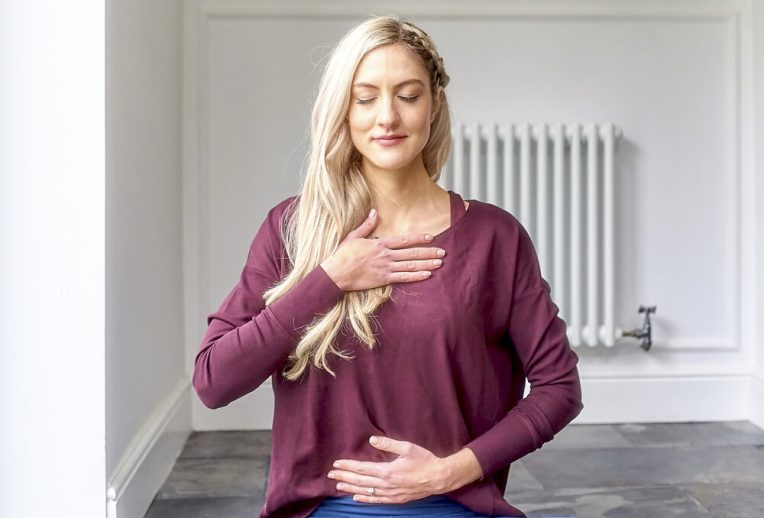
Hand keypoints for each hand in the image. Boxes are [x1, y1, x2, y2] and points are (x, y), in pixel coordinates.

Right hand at [321, 209, 446, 291]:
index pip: (404, 240)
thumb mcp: (354, 236)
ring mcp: (385, 268)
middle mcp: (385, 256)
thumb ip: (367, 225)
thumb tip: (375, 212)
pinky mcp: (383, 280)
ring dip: (426, 264)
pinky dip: (416, 276)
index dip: (419, 238)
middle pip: (412, 253)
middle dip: (428, 252)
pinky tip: (427, 275)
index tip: (431, 237)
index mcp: (380, 244)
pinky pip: (403, 278)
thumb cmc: (343, 255)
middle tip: (442, 252)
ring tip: (439, 263)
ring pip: (410, 265)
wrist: (336, 273)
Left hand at [327, 436, 478, 503]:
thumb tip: (371, 440)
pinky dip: (365, 499)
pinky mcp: (396, 499)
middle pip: (361, 481)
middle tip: (331, 474)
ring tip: (338, 485)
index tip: (337, 464)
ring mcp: (391, 493)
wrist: (439, 477)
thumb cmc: (425, 460)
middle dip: (344, 477)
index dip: (348, 466)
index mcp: (388, 471)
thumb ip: (388, 444)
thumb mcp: (408, 447)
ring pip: (366, 492)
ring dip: (351, 488)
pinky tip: (356, 498)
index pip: (362, 469)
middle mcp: (386, 484)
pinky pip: (377, 500)